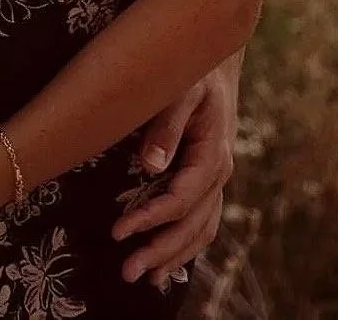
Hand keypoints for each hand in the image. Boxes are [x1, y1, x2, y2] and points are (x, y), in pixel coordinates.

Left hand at [112, 60, 238, 286]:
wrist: (215, 58)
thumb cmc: (193, 69)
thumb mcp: (180, 89)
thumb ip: (166, 126)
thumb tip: (148, 164)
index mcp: (212, 153)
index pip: (180, 198)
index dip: (150, 218)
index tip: (119, 231)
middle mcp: (218, 172)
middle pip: (191, 224)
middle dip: (160, 251)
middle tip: (128, 272)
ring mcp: (216, 179)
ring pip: (199, 229)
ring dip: (173, 256)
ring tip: (145, 279)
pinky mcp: (208, 179)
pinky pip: (202, 220)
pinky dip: (186, 244)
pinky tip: (168, 261)